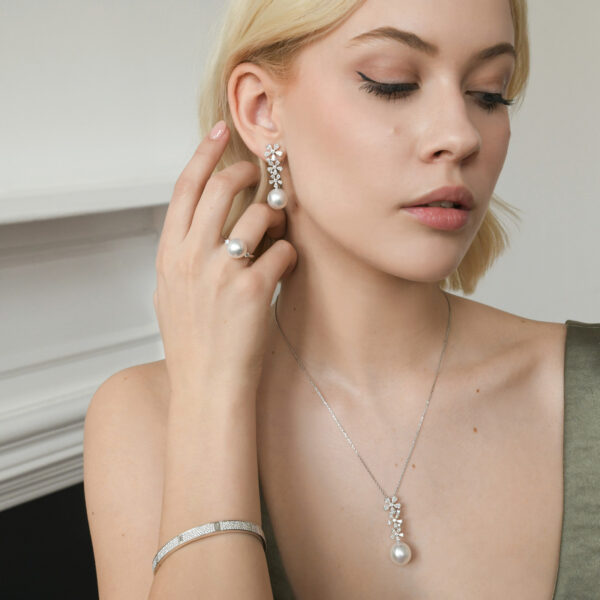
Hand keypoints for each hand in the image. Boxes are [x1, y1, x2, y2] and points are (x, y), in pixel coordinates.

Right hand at [153, 121, 296, 395]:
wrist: (207, 389)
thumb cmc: (195, 344)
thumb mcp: (174, 294)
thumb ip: (185, 255)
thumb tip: (207, 222)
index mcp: (169, 255)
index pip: (185, 189)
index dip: (204, 154)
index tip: (220, 131)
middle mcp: (191, 256)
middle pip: (223, 188)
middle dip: (248, 172)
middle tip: (263, 173)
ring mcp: (221, 271)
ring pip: (259, 215)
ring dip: (275, 219)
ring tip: (275, 238)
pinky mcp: (252, 289)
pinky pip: (284, 251)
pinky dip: (289, 256)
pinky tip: (283, 272)